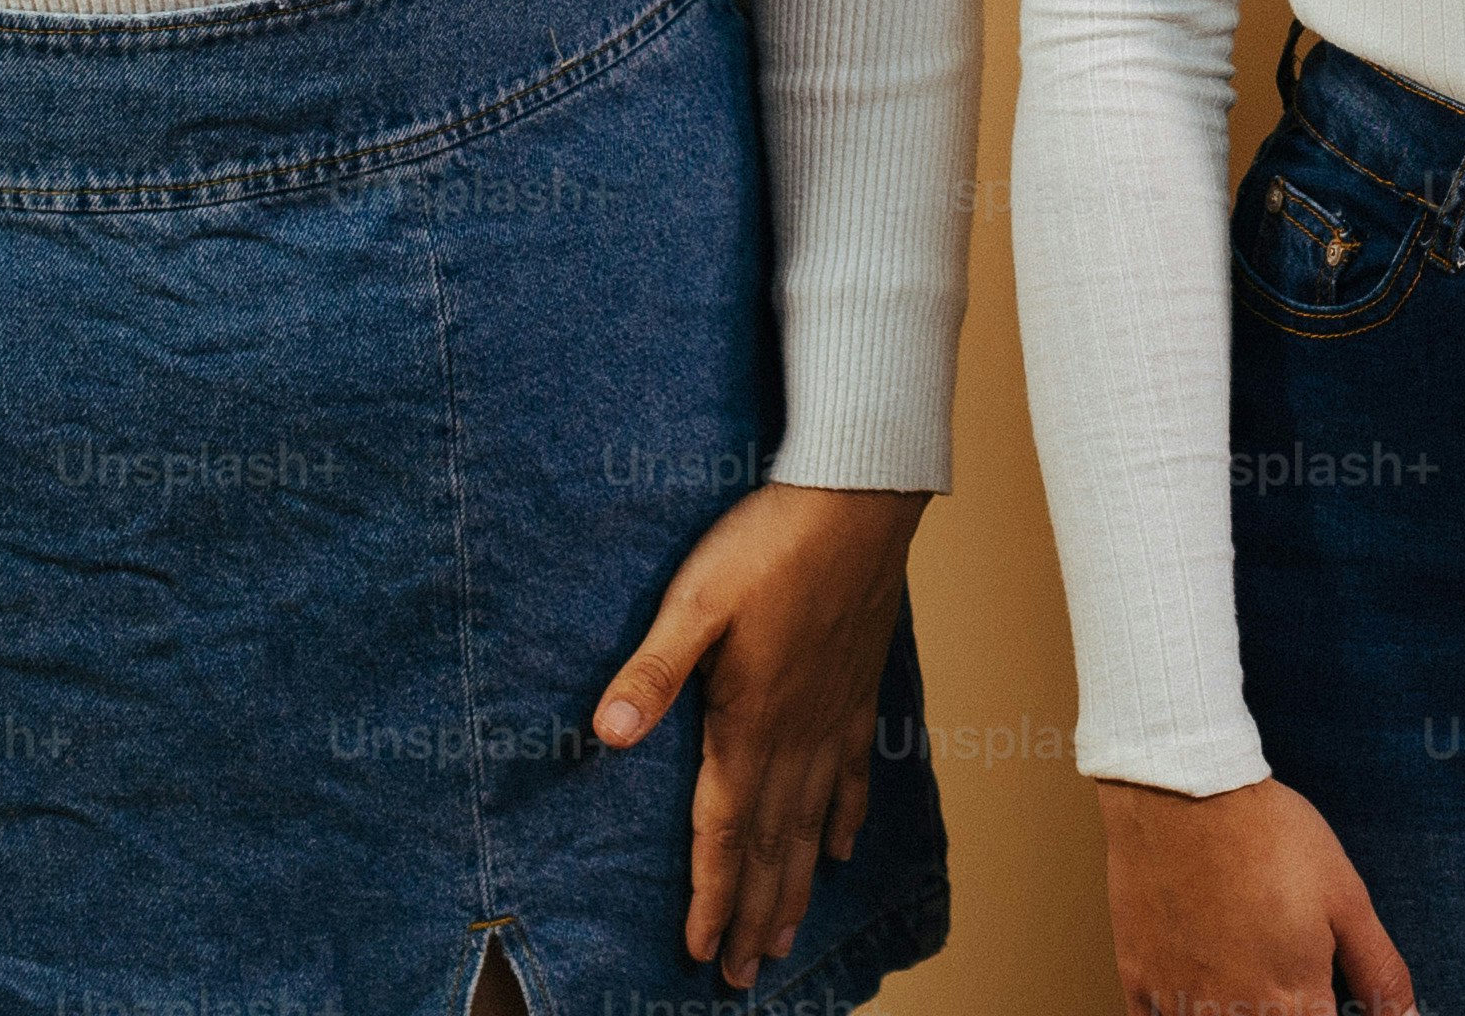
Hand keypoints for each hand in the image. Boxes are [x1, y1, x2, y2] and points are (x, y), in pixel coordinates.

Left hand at [589, 478, 926, 993]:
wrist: (858, 497)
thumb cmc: (770, 543)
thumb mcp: (695, 600)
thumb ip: (653, 671)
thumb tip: (606, 736)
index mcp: (751, 723)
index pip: (727, 832)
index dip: (715, 898)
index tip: (706, 954)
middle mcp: (797, 735)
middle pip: (773, 846)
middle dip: (757, 916)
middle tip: (747, 975)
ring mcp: (834, 715)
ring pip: (813, 824)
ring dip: (797, 886)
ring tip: (788, 937)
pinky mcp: (857, 689)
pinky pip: (853, 774)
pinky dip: (844, 818)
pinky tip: (841, 847)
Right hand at [1093, 773, 1413, 1015]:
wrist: (1187, 790)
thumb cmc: (1269, 836)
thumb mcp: (1346, 898)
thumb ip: (1378, 972)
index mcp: (1293, 1002)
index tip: (1323, 998)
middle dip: (1282, 1013)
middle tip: (1283, 976)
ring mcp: (1179, 1004)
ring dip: (1233, 1014)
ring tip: (1244, 974)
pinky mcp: (1137, 985)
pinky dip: (1178, 1013)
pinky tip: (1198, 990)